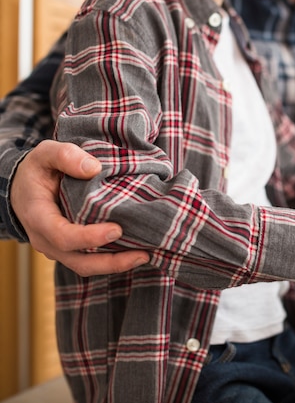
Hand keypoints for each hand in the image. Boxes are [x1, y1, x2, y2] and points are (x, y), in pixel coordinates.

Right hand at [11, 140, 149, 275]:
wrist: (25, 187)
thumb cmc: (38, 170)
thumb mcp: (45, 153)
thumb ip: (65, 155)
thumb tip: (93, 168)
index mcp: (38, 217)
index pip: (62, 236)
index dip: (89, 237)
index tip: (117, 230)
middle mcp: (46, 239)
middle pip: (79, 261)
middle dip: (111, 262)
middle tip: (142, 253)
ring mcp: (58, 249)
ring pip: (86, 266)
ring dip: (116, 265)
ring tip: (145, 256)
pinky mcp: (71, 250)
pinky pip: (91, 261)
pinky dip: (113, 260)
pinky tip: (136, 253)